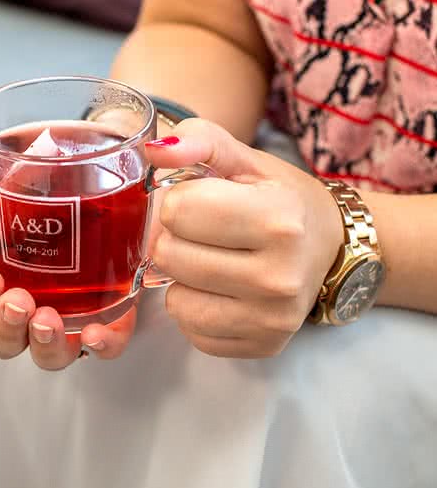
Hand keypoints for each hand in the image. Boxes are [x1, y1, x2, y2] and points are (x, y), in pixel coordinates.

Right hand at [0, 192, 136, 369]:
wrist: (96, 165)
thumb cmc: (42, 181)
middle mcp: (25, 304)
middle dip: (5, 326)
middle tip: (18, 300)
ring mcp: (66, 314)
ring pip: (46, 355)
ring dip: (44, 344)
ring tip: (48, 319)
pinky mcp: (111, 312)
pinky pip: (105, 346)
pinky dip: (100, 345)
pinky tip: (94, 332)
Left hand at [146, 118, 343, 357]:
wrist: (333, 249)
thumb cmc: (282, 200)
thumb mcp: (246, 160)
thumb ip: (200, 141)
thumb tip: (155, 150)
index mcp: (278, 218)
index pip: (179, 210)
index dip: (181, 202)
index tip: (205, 202)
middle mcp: (279, 276)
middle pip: (170, 257)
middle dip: (176, 239)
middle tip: (204, 234)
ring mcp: (273, 318)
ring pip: (175, 302)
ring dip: (182, 279)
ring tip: (212, 261)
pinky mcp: (263, 346)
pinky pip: (193, 332)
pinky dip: (196, 310)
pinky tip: (220, 291)